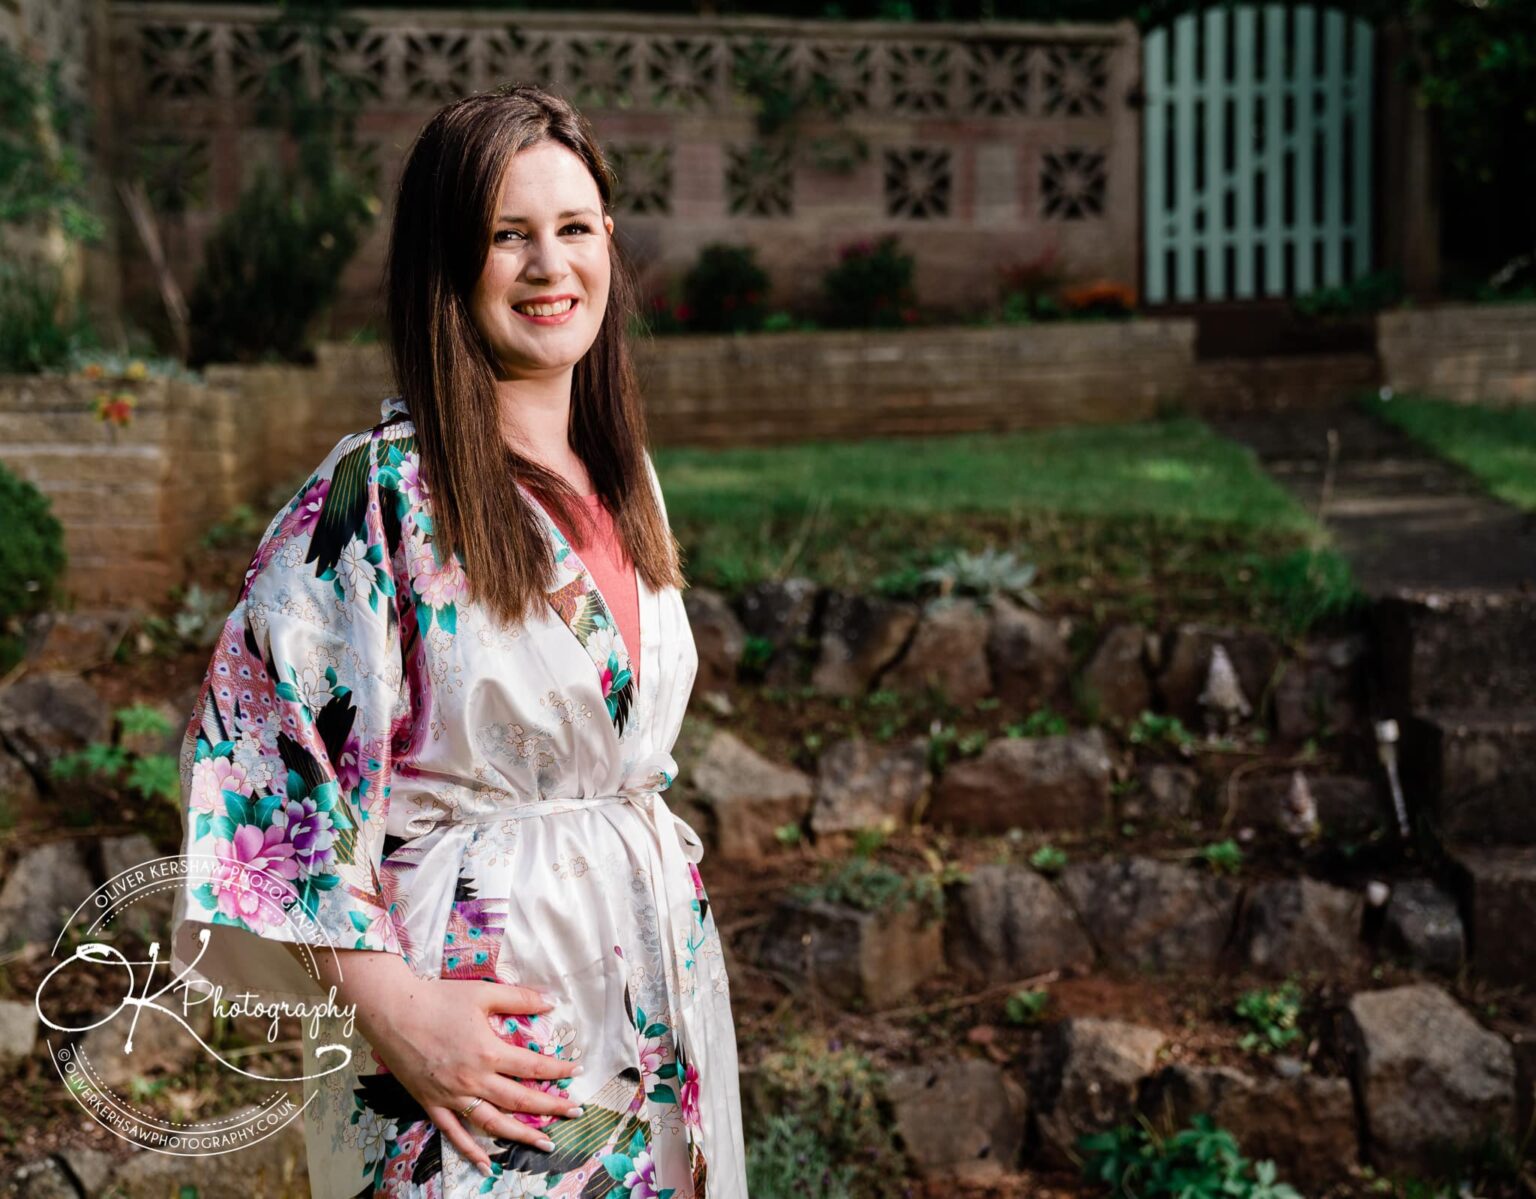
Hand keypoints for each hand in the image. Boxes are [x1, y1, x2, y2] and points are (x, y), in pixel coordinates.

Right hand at [358, 973, 583, 1175]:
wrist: (391, 1012)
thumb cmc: (437, 998)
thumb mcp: (483, 993)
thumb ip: (519, 999)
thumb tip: (551, 1003)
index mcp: (489, 1052)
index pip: (533, 1068)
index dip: (558, 1071)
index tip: (576, 1072)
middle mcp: (474, 1080)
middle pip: (520, 1100)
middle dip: (552, 1107)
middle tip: (575, 1112)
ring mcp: (452, 1096)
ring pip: (493, 1123)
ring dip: (522, 1136)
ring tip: (545, 1142)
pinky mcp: (432, 1104)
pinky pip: (454, 1133)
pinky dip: (471, 1151)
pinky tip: (487, 1165)